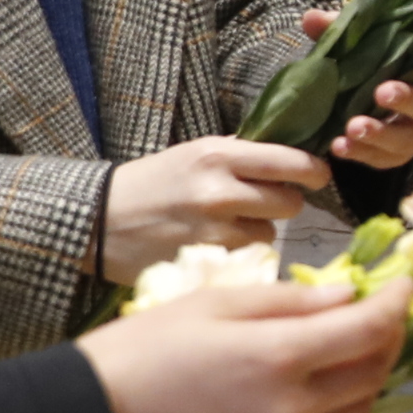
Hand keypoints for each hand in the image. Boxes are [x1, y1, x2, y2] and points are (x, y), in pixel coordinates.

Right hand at [83, 277, 408, 412]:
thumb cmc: (140, 353)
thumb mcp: (214, 305)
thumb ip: (289, 301)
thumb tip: (347, 297)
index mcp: (279, 358)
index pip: (369, 328)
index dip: (396, 302)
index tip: (403, 285)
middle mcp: (292, 409)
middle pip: (373, 369)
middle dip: (387, 335)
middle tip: (379, 311)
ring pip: (360, 410)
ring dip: (370, 376)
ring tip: (356, 348)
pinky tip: (334, 394)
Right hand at [101, 137, 328, 279]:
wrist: (95, 219)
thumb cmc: (150, 183)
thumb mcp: (193, 154)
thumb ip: (241, 153)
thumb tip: (292, 151)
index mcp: (218, 155)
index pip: (292, 162)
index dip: (313, 171)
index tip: (317, 175)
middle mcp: (219, 191)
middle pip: (292, 202)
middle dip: (285, 202)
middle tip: (265, 201)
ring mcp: (214, 230)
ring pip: (272, 233)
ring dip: (260, 229)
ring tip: (228, 223)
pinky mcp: (206, 261)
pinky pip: (248, 256)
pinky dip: (241, 251)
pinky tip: (216, 243)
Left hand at [305, 8, 412, 170]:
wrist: (359, 97)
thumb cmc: (374, 61)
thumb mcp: (361, 41)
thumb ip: (342, 29)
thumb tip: (312, 19)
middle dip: (411, 102)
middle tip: (382, 93)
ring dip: (384, 134)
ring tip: (353, 127)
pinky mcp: (398, 154)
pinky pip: (386, 159)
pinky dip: (362, 154)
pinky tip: (339, 146)